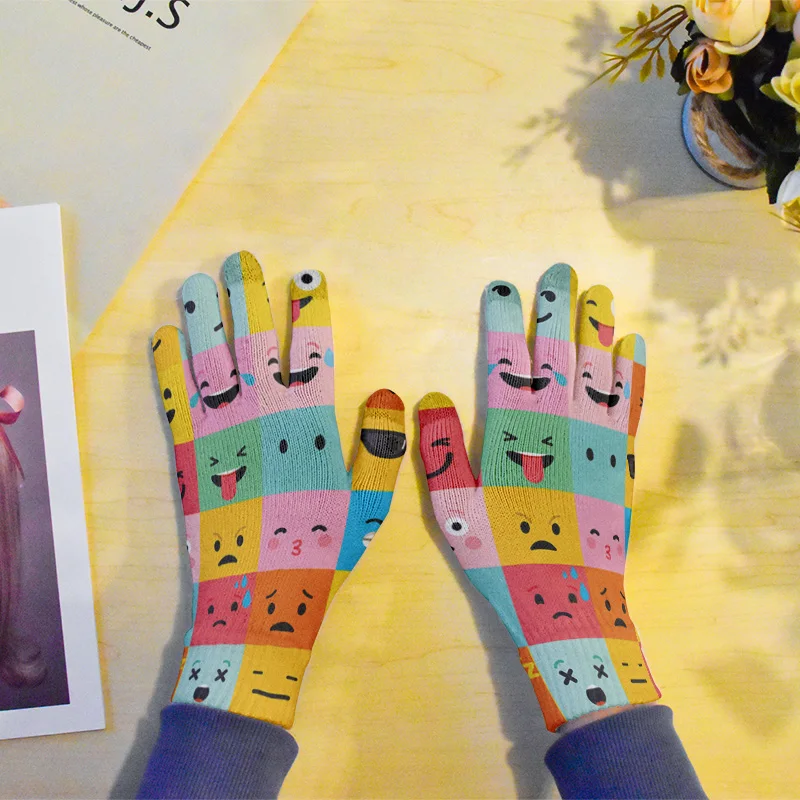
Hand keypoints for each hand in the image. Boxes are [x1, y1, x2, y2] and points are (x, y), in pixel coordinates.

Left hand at [152, 252, 405, 727]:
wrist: (258, 597)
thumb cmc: (321, 548)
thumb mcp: (371, 501)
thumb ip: (382, 445)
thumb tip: (389, 392)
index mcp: (311, 419)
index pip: (312, 349)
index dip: (310, 309)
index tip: (307, 278)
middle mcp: (263, 411)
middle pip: (255, 338)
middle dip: (250, 294)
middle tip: (242, 260)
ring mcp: (221, 427)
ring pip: (210, 356)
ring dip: (204, 314)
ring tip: (199, 280)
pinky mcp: (190, 450)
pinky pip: (175, 396)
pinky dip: (168, 363)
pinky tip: (163, 334)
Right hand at [419, 262, 657, 731]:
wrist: (567, 603)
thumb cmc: (502, 557)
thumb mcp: (452, 510)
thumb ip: (438, 450)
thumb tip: (428, 396)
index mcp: (511, 429)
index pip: (506, 359)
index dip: (503, 319)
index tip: (502, 288)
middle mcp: (557, 421)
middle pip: (558, 349)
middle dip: (558, 305)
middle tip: (560, 269)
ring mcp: (595, 437)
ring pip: (597, 366)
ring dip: (597, 325)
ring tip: (598, 290)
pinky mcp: (621, 458)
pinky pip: (631, 404)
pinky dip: (633, 372)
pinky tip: (632, 346)